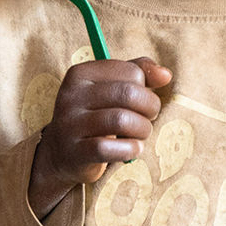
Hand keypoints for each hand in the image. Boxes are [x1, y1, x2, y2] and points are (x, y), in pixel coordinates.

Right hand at [30, 57, 171, 211]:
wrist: (60, 153)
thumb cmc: (94, 115)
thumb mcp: (110, 88)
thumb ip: (137, 73)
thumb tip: (165, 75)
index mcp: (81, 74)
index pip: (130, 71)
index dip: (146, 87)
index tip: (141, 101)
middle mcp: (71, 96)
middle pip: (129, 94)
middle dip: (149, 107)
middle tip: (148, 118)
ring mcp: (70, 124)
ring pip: (122, 120)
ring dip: (142, 130)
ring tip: (140, 134)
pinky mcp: (74, 152)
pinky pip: (111, 148)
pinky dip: (130, 149)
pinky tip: (132, 150)